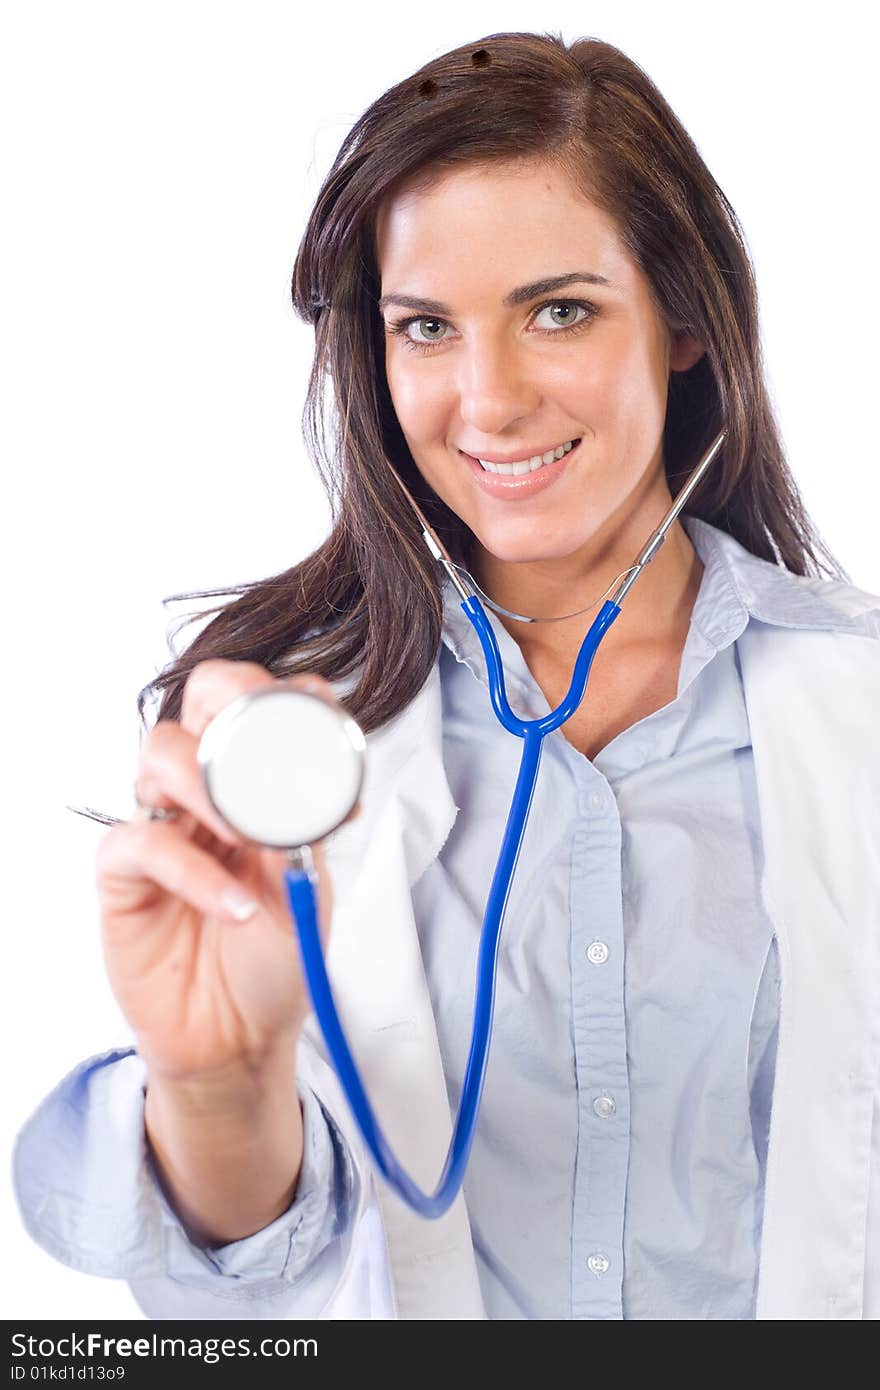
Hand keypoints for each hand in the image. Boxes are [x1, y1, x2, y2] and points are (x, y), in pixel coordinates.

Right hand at [95, 660, 358, 1082]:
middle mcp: (204, 789)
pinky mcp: (123, 875)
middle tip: (265, 748)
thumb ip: (307, 824)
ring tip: (250, 839)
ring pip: (160, 754)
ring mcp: (161, 823)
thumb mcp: (310, 880)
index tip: (321, 717)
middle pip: (198, 699)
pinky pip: (142, 843)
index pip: (253, 700)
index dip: (283, 692)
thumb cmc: (276, 952)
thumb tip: (326, 782)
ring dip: (210, 787)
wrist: (242, 1034)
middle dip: (233, 703)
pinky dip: (192, 870)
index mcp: (253, 779)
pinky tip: (234, 906)